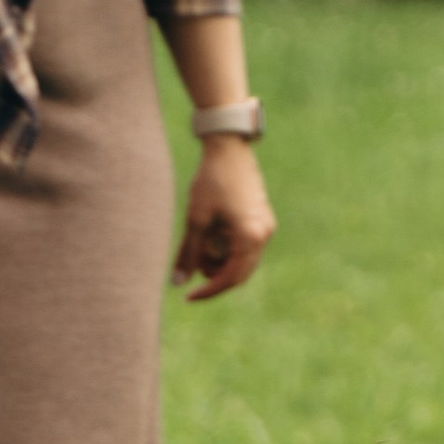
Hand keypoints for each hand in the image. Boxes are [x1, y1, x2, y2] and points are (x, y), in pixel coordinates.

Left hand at [173, 140, 276, 300]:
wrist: (228, 148)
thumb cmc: (211, 180)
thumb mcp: (196, 219)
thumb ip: (189, 253)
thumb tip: (178, 283)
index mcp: (250, 236)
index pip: (230, 277)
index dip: (209, 290)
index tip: (189, 296)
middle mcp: (264, 234)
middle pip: (240, 273)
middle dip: (215, 276)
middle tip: (193, 267)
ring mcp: (266, 226)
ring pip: (244, 260)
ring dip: (222, 262)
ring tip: (201, 247)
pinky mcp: (263, 219)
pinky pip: (247, 246)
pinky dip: (229, 249)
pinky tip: (212, 237)